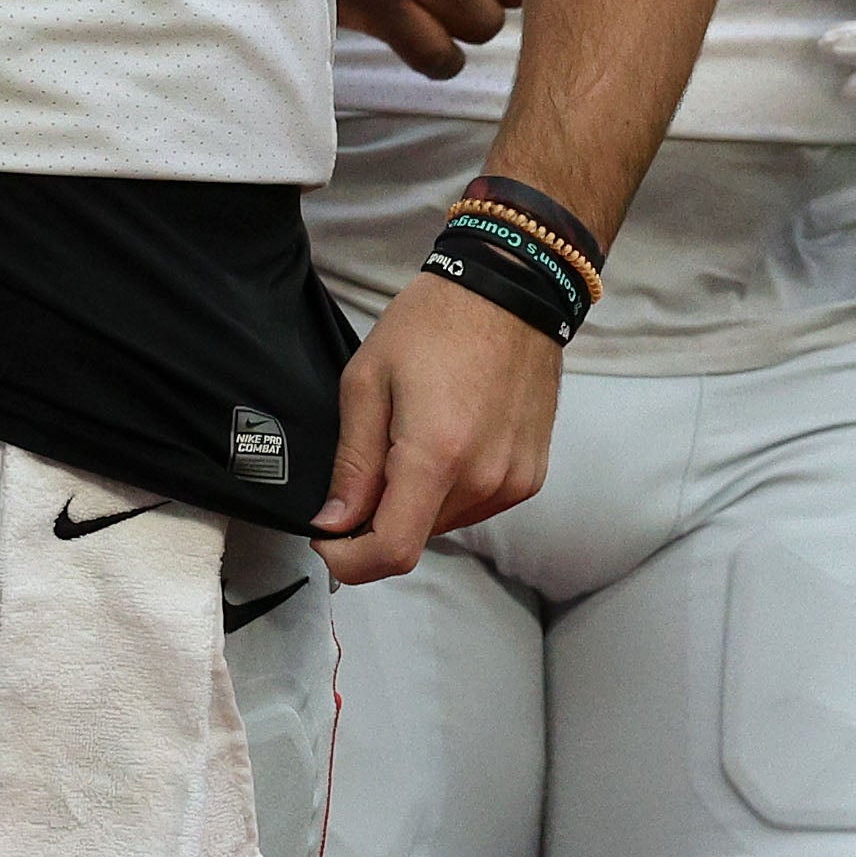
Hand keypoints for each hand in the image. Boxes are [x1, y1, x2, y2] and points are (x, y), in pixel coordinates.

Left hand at [315, 272, 558, 581]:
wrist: (509, 294)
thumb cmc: (431, 325)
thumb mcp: (365, 382)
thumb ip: (351, 462)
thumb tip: (334, 523)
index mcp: (437, 455)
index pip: (394, 551)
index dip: (351, 561)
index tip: (326, 540)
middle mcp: (484, 480)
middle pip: (415, 536)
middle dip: (377, 518)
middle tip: (364, 462)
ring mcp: (513, 482)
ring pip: (443, 524)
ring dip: (414, 501)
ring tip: (407, 438)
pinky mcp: (530, 477)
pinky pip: (474, 506)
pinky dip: (446, 490)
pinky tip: (441, 440)